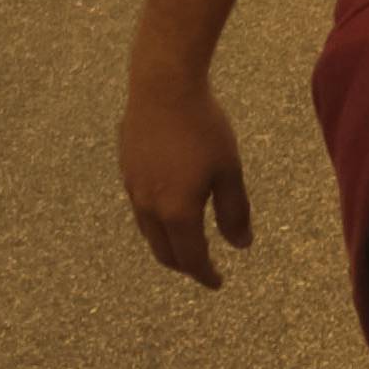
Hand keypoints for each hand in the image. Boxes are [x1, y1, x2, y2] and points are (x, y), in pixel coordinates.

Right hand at [118, 71, 252, 290]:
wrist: (163, 86)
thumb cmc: (203, 127)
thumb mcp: (229, 170)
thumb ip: (234, 212)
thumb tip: (242, 245)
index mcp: (177, 212)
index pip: (191, 259)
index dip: (206, 274)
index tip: (218, 282)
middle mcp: (149, 207)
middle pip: (164, 252)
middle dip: (185, 265)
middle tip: (203, 266)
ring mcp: (133, 189)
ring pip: (149, 232)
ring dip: (168, 244)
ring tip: (186, 240)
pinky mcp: (126, 170)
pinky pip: (140, 208)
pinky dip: (156, 220)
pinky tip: (168, 205)